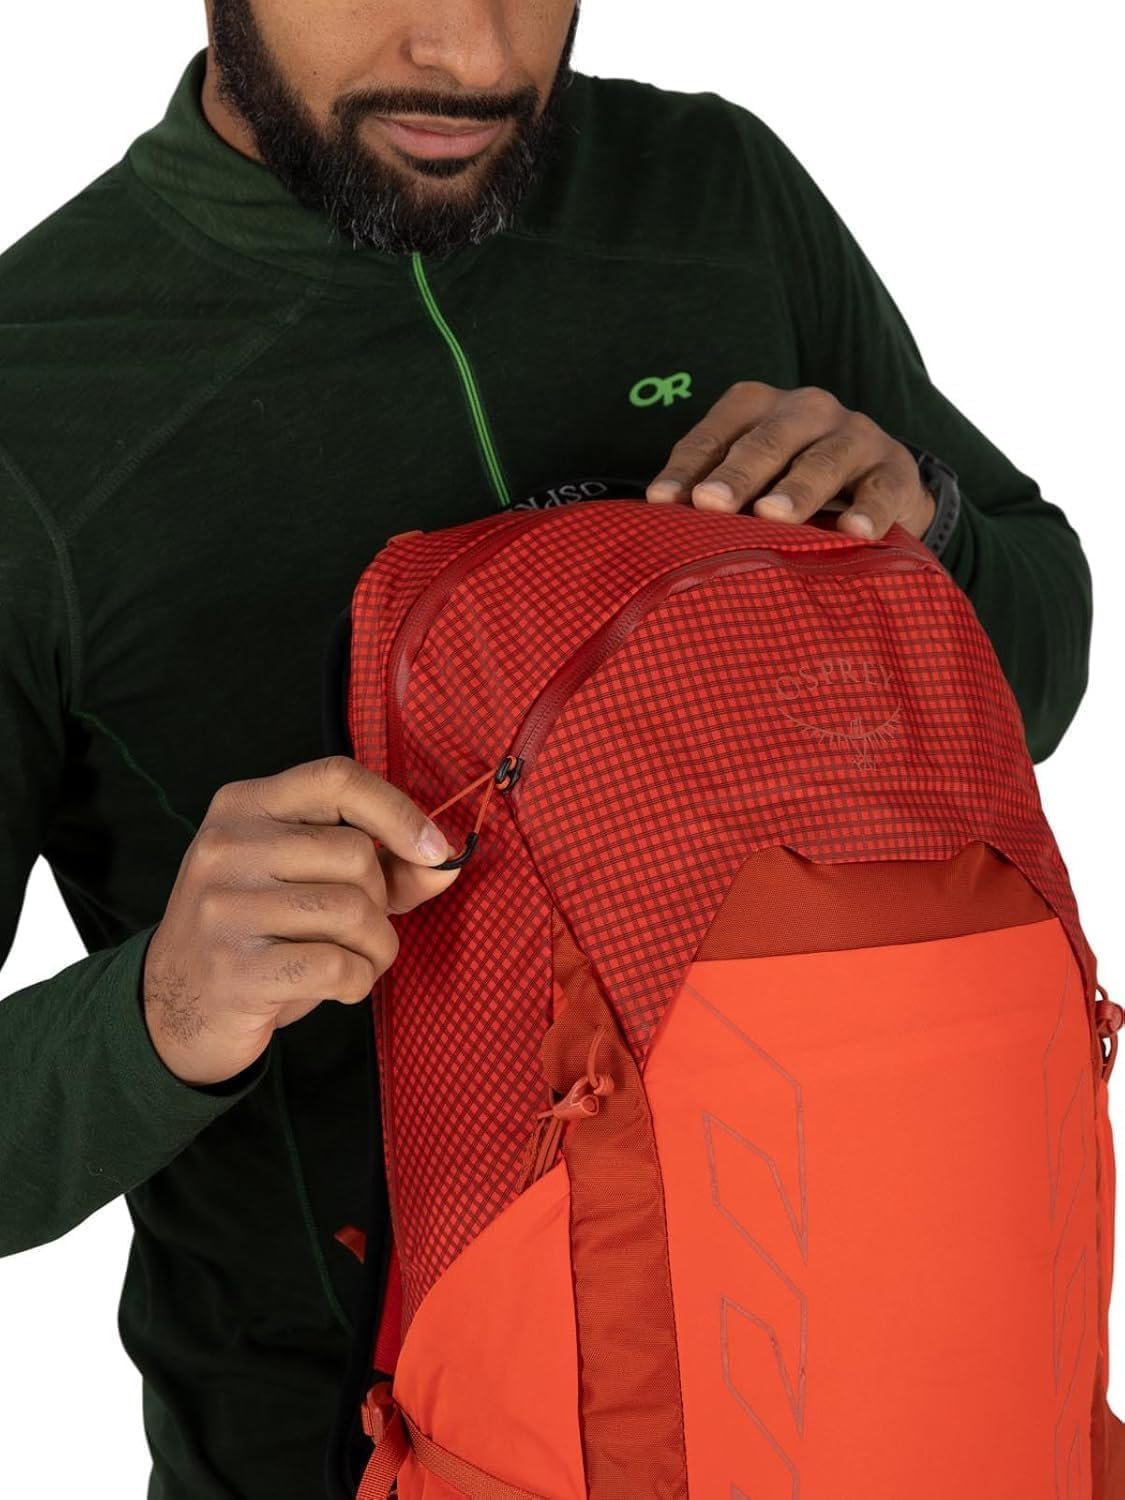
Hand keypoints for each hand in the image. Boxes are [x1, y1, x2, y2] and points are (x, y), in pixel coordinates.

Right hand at [142, 756, 459, 1086]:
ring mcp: (224, 907)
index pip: (337, 778)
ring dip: (377, 948)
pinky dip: (358, 983)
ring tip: (356, 961)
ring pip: (353, 911)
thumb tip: (446, 861)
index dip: (398, 811)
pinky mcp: (235, 969)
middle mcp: (227, 846)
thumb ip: (383, 866)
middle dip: (382, 901)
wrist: (173, 1008)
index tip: (435, 849)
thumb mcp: (307, 882)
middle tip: (363, 930)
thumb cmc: (259, 934)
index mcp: (244, 805)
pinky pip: (337, 966)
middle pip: (355, 854)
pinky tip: (339, 988)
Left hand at [646, 381, 936, 540]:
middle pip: (766, 442)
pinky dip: (870, 511)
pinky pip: (881, 490)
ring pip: (822, 462)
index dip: (687, 469)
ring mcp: (854, 435)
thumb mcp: (747, 477)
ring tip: (773, 517)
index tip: (661, 502)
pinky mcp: (895, 470)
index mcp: (756, 406)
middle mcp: (806, 409)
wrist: (877, 486)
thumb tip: (654, 520)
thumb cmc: (788, 483)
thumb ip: (705, 490)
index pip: (713, 435)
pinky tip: (856, 532)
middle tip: (711, 504)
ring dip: (796, 491)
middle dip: (736, 474)